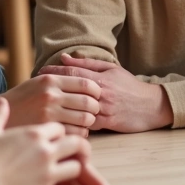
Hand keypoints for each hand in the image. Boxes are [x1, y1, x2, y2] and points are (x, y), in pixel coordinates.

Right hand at [0, 74, 102, 135]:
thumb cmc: (20, 100)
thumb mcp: (36, 82)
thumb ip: (57, 76)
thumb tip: (78, 68)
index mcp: (50, 80)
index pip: (86, 84)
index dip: (96, 92)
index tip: (96, 98)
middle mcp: (51, 95)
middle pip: (89, 102)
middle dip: (95, 109)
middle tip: (93, 113)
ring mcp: (49, 114)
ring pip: (85, 120)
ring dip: (88, 124)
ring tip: (85, 125)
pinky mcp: (46, 131)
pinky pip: (74, 134)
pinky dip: (79, 136)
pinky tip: (74, 136)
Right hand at [0, 98, 105, 184]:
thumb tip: (2, 102)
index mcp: (34, 134)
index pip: (60, 128)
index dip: (60, 134)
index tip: (57, 139)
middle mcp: (45, 152)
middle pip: (77, 144)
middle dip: (79, 148)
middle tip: (78, 153)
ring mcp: (46, 174)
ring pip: (76, 168)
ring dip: (75, 170)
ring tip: (70, 173)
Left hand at [39, 55, 172, 132]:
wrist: (151, 106)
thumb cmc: (129, 86)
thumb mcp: (111, 70)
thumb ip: (87, 65)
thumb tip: (64, 58)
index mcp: (100, 78)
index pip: (72, 74)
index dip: (54, 73)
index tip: (38, 73)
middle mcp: (100, 93)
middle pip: (70, 91)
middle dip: (51, 90)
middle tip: (33, 90)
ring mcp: (104, 109)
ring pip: (76, 110)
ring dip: (59, 109)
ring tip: (42, 108)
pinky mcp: (108, 123)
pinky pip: (86, 126)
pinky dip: (72, 125)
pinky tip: (59, 124)